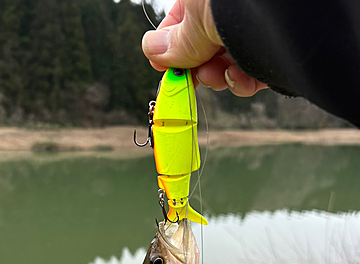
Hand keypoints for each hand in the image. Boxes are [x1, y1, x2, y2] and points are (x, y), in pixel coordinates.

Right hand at [142, 0, 266, 96]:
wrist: (284, 11)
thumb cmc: (237, 1)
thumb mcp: (194, 19)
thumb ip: (176, 41)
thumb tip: (152, 50)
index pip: (180, 24)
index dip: (170, 49)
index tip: (163, 68)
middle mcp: (230, 14)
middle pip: (204, 48)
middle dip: (196, 68)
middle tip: (193, 76)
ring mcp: (251, 33)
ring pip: (227, 65)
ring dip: (218, 78)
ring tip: (218, 74)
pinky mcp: (271, 53)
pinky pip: (251, 75)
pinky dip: (241, 82)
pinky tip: (239, 77)